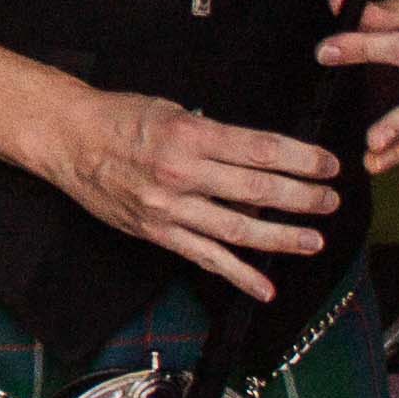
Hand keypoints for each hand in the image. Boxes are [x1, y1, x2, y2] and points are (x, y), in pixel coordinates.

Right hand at [45, 89, 339, 300]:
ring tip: (314, 240)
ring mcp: (170, 208)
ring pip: (238, 230)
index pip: (260, 151)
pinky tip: (265, 288)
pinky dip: (238, 276)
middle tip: (330, 200)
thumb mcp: (171, 109)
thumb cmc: (118, 118)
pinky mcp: (158, 233)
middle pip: (258, 191)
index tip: (328, 165)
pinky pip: (205, 258)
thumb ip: (212, 133)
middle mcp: (182, 174)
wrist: (68, 139)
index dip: (302, 159)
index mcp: (189, 136)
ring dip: (282, 238)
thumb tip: (254, 152)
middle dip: (303, 198)